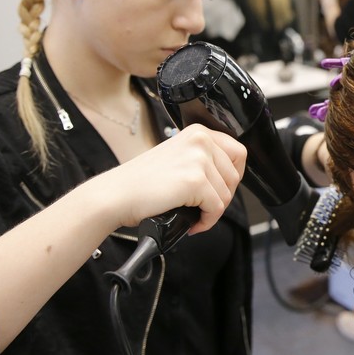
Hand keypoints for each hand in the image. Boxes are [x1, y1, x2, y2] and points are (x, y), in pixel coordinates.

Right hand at [96, 124, 246, 234]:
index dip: (233, 175)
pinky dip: (206, 221)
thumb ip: (203, 159)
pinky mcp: (195, 181)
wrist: (115, 195)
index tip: (221, 187)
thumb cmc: (141, 181)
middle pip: (235, 176)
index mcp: (198, 132)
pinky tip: (192, 223)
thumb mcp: (178, 156)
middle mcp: (201, 141)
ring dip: (213, 211)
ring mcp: (199, 160)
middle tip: (205, 206)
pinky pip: (216, 208)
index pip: (238, 152)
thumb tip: (228, 177)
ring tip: (195, 214)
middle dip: (222, 196)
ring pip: (226, 194)